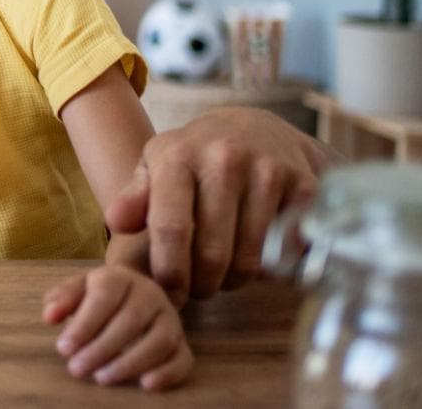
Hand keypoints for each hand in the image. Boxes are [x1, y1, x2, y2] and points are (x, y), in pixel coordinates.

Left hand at [43, 265, 192, 390]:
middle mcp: (150, 294)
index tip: (63, 349)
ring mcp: (170, 319)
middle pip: (131, 321)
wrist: (135, 294)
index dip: (84, 325)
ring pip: (159, 341)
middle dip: (101, 348)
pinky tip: (146, 385)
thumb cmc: (100, 296)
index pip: (104, 298)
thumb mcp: (78, 290)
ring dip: (130, 363)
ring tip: (102, 378)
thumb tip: (50, 316)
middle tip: (77, 369)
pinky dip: (168, 374)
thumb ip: (62, 299)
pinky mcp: (182, 343)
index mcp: (120, 277)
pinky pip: (183, 359)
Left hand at [106, 107, 331, 299]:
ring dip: (235, 280)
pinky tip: (257, 253)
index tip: (171, 292)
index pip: (170, 228)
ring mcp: (268, 171)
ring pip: (250, 261)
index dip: (169, 272)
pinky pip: (284, 254)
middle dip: (203, 284)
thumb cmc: (198, 158)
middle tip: (200, 286)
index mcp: (179, 155)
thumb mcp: (157, 166)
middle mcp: (225, 158)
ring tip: (224, 271)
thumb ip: (134, 196)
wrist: (259, 128)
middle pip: (212, 255)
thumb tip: (116, 221)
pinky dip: (271, 267)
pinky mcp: (304, 187)